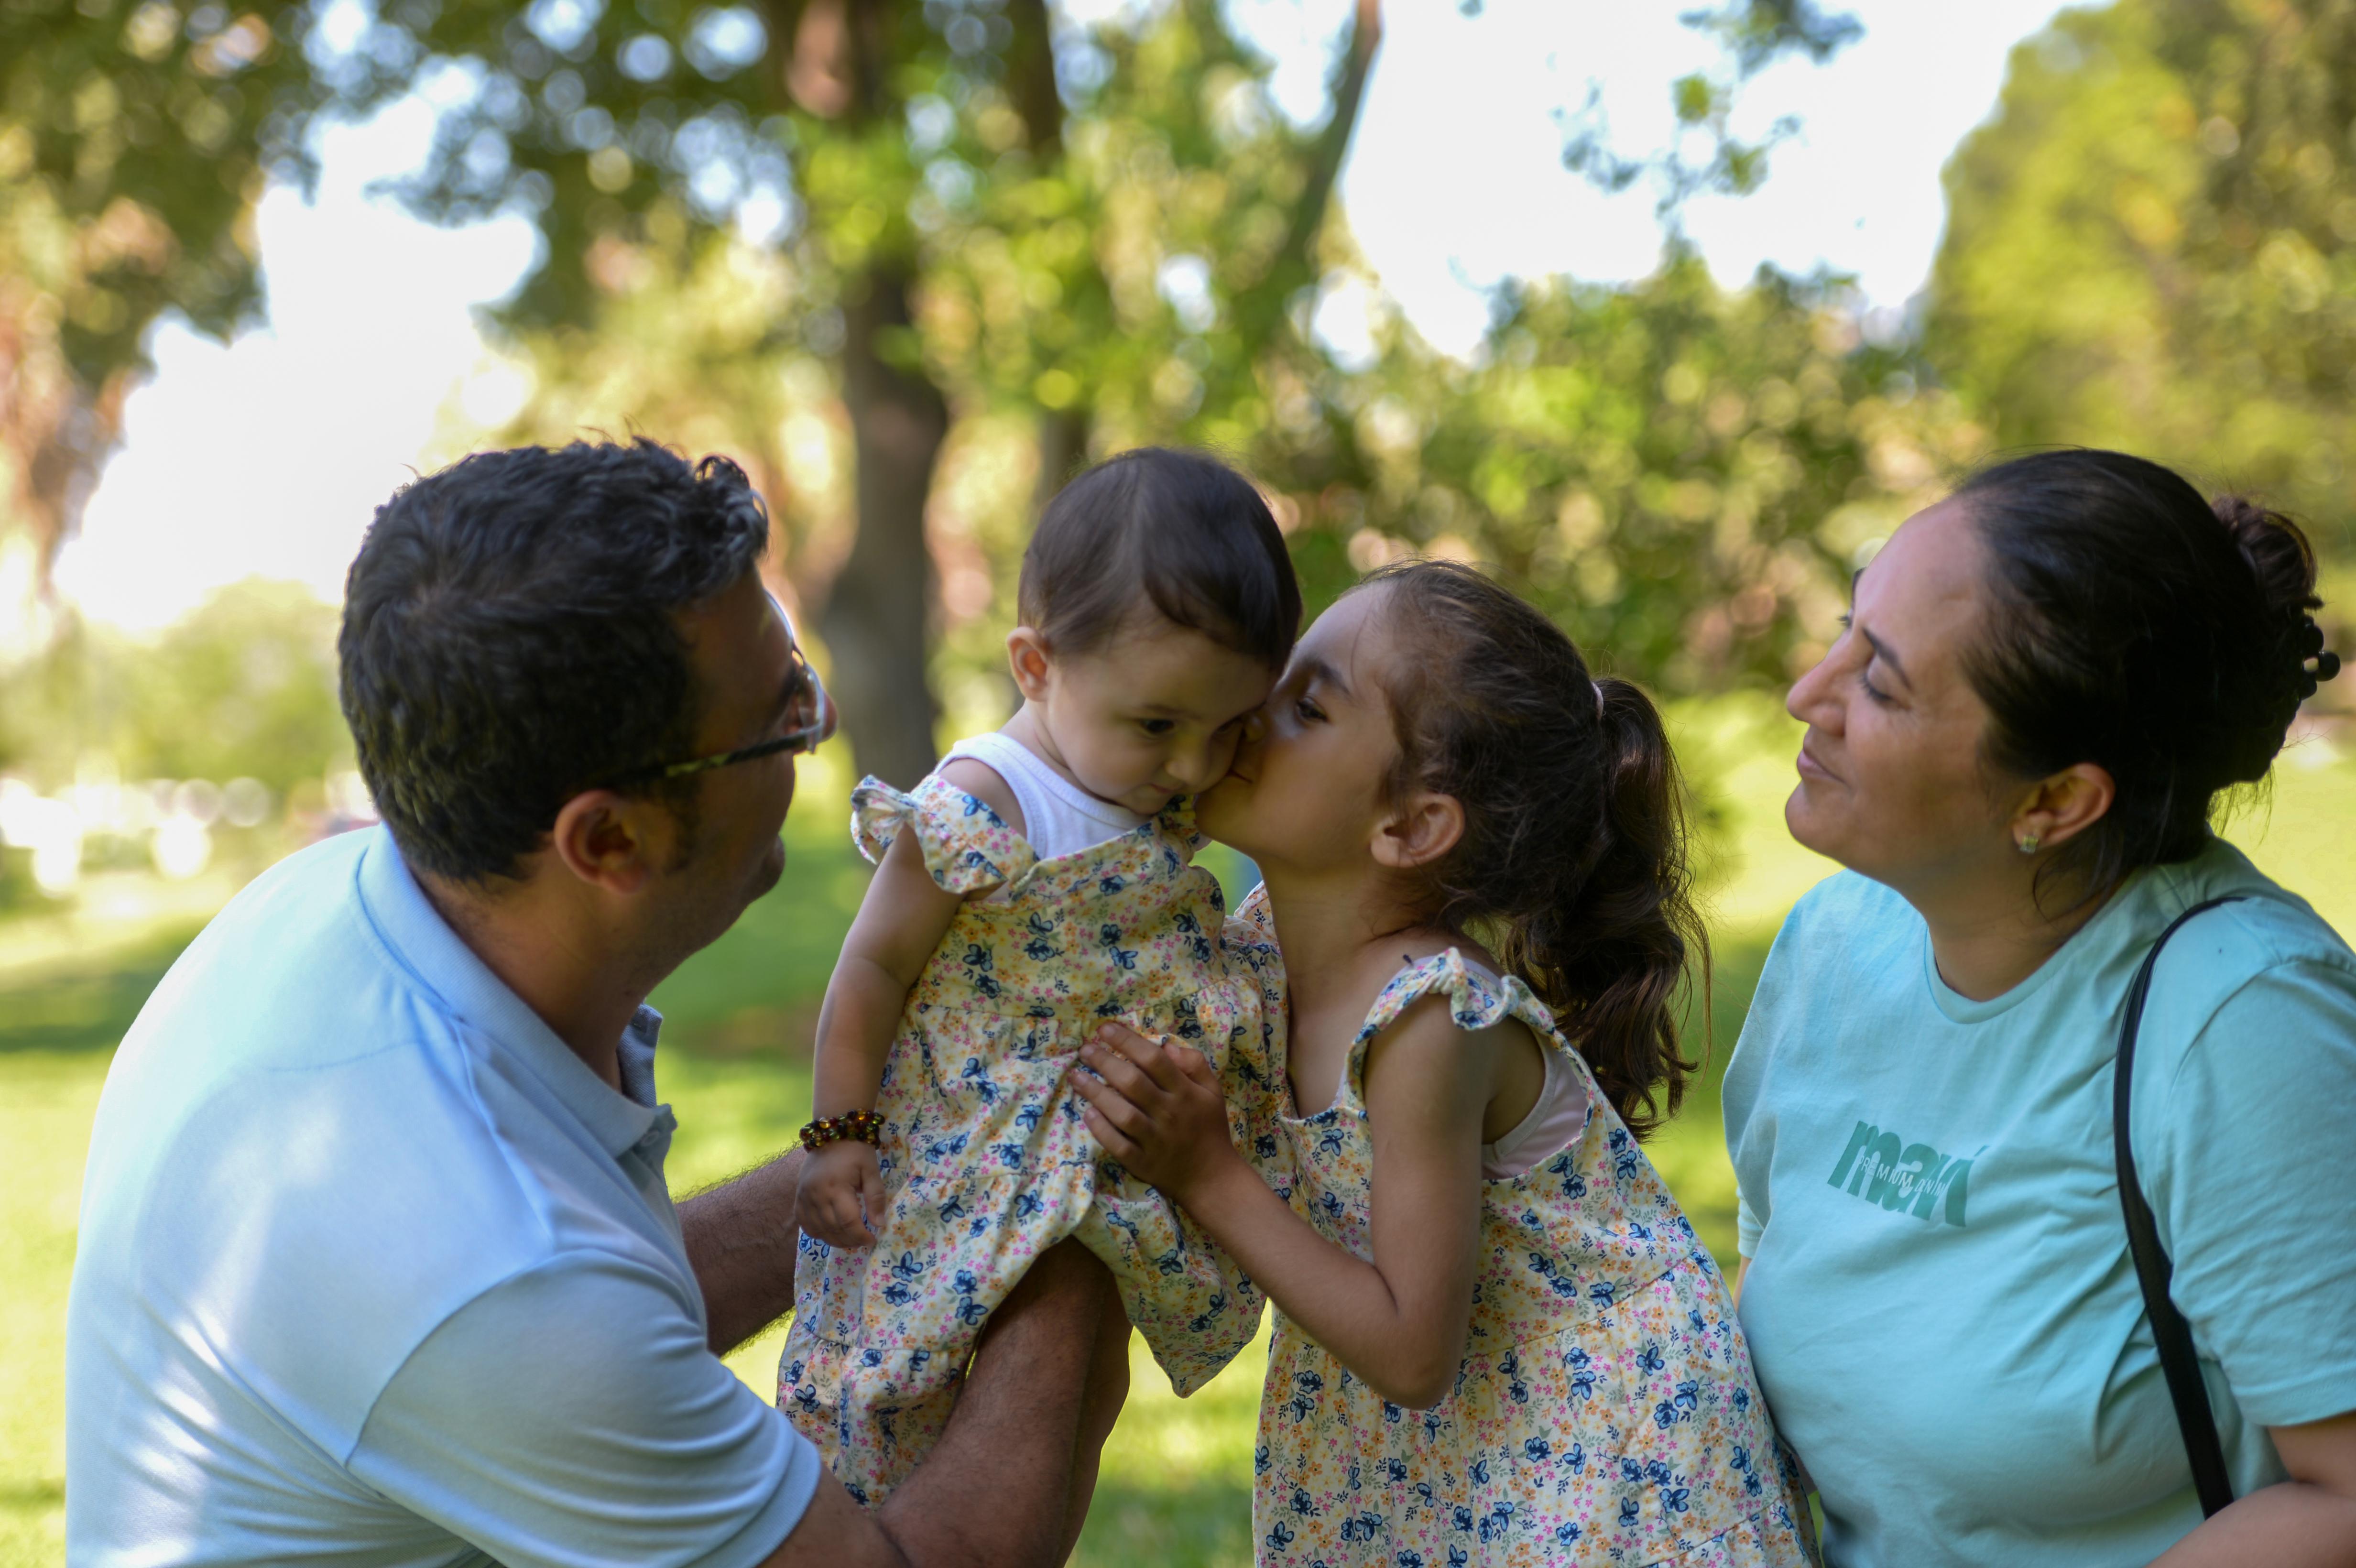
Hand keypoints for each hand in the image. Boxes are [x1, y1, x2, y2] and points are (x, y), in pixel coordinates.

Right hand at [795, 1138, 885, 1248]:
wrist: (832, 1135)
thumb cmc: (855, 1151)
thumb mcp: (871, 1171)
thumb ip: (876, 1198)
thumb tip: (879, 1224)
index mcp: (836, 1187)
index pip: (848, 1222)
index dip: (861, 1236)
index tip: (872, 1241)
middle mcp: (816, 1195)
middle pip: (833, 1229)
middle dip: (850, 1241)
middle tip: (863, 1242)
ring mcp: (804, 1197)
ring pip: (818, 1230)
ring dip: (835, 1240)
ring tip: (850, 1240)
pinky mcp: (798, 1197)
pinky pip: (804, 1224)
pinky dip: (817, 1233)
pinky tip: (830, 1233)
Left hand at [1069, 1022, 1239, 1204]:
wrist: (1211, 1178)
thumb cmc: (1209, 1129)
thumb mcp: (1213, 1091)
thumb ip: (1194, 1064)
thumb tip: (1167, 1045)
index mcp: (1185, 1092)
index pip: (1154, 1060)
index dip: (1128, 1041)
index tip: (1105, 1029)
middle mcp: (1169, 1113)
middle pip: (1133, 1083)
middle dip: (1105, 1062)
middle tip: (1085, 1049)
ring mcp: (1155, 1140)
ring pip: (1122, 1113)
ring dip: (1096, 1093)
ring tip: (1076, 1076)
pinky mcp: (1142, 1163)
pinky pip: (1119, 1145)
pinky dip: (1102, 1129)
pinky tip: (1088, 1113)